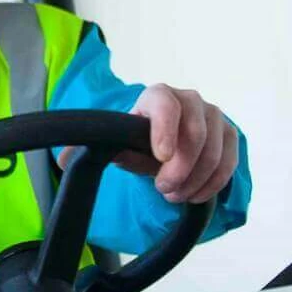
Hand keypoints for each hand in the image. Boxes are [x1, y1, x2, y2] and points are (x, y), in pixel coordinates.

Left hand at [57, 85, 236, 203]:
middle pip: (195, 133)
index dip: (165, 130)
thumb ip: (93, 150)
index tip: (160, 158)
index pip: (164, 104)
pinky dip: (213, 183)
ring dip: (195, 180)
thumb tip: (62, 160)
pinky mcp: (229, 135)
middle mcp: (189, 99)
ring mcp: (213, 115)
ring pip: (214, 150)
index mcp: (157, 95)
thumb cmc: (137, 142)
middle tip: (163, 189)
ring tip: (175, 194)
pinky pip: (229, 161)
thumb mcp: (116, 144)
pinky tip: (194, 195)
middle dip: (180, 168)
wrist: (163, 144)